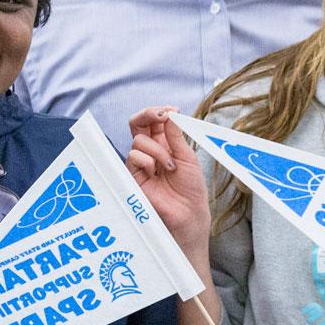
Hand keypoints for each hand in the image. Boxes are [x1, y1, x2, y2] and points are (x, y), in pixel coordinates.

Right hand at [125, 106, 211, 257]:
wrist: (188, 213)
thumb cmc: (191, 188)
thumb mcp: (188, 157)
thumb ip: (176, 136)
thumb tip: (170, 114)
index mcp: (165, 144)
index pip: (155, 121)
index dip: (160, 112)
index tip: (173, 111)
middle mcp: (151, 151)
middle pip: (138, 123)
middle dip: (148, 114)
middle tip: (161, 115)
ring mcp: (141, 163)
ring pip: (138, 140)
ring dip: (157, 150)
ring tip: (170, 167)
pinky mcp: (133, 176)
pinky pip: (132, 156)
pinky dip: (146, 160)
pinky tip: (156, 173)